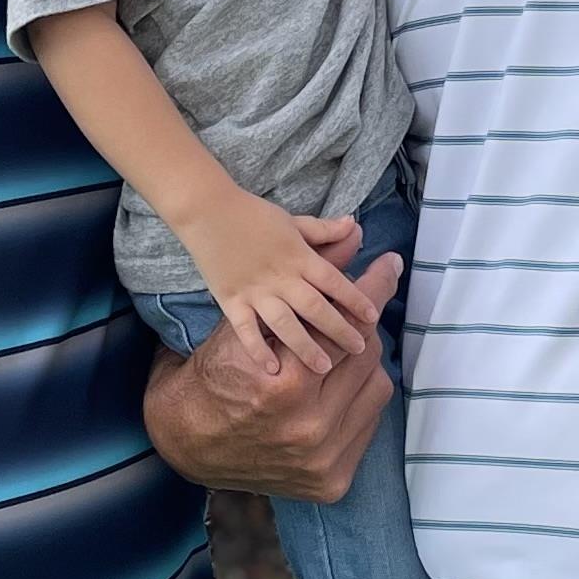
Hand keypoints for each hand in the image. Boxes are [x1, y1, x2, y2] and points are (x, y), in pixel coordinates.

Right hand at [144, 250, 397, 505]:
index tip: (389, 265)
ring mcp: (322, 458)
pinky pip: (368, 425)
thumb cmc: (214, 374)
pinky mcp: (331, 481)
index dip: (371, 288)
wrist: (188, 442)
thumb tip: (353, 233)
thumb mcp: (247, 322)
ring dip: (365, 364)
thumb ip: (304, 281)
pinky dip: (358, 400)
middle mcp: (308, 424)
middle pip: (365, 354)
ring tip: (348, 351)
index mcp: (285, 382)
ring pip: (374, 389)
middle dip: (363, 325)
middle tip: (363, 308)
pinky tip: (344, 386)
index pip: (348, 322)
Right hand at [183, 193, 379, 375]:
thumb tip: (354, 225)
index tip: (372, 317)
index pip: (334, 281)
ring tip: (323, 367)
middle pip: (315, 307)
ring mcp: (255, 291)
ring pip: (285, 323)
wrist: (206, 211)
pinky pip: (246, 329)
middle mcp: (281, 276)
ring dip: (305, 345)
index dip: (355, 299)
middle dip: (338, 329)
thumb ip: (324, 230)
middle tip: (359, 348)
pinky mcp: (231, 300)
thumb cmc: (252, 214)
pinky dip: (257, 349)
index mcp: (299, 256)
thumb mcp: (293, 220)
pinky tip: (272, 367)